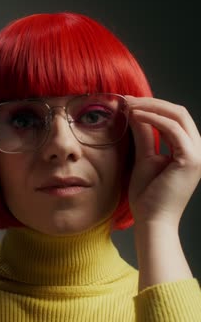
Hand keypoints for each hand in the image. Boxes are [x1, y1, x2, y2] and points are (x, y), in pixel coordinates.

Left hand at [125, 95, 200, 226]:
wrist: (151, 221)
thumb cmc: (148, 196)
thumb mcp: (144, 157)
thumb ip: (144, 134)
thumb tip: (135, 112)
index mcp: (187, 149)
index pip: (174, 118)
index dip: (152, 106)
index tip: (128, 102)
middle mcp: (197, 149)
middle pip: (178, 112)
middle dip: (151, 102)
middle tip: (127, 99)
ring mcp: (197, 154)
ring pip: (178, 116)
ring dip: (151, 107)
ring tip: (129, 105)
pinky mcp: (191, 160)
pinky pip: (173, 129)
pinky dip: (154, 119)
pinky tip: (136, 116)